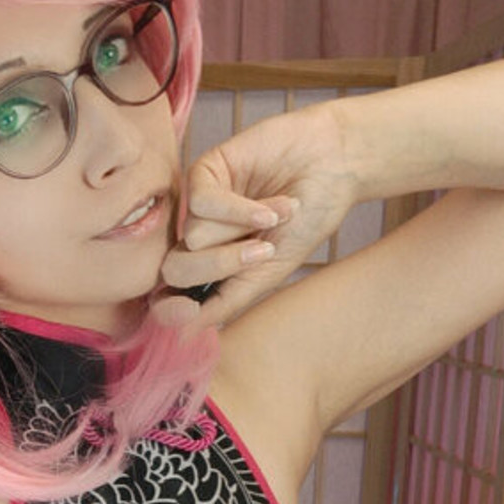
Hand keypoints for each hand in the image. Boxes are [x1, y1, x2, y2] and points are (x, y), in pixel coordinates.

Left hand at [150, 99, 359, 326]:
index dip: (170, 308)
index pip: (168, 296)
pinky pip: (201, 204)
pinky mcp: (204, 173)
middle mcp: (199, 240)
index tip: (190, 309)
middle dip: (221, 264)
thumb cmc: (308, 220)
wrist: (334, 169)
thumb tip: (183, 335)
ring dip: (243, 230)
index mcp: (212, 269)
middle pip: (176, 269)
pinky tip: (269, 207)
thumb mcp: (270, 271)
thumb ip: (228, 300)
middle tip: (262, 251)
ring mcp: (198, 207)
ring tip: (275, 217)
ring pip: (193, 236)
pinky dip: (239, 210)